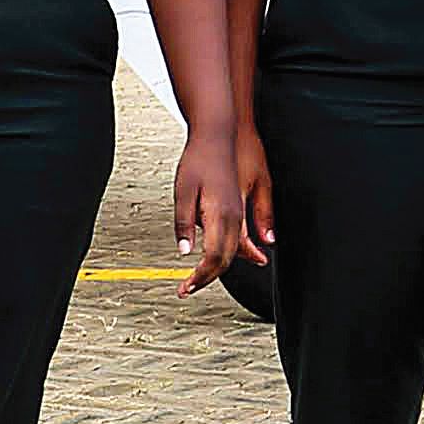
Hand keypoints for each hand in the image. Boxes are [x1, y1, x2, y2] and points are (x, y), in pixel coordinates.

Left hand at [168, 128, 248, 290]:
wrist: (219, 135)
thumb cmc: (199, 159)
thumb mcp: (182, 192)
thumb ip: (184, 223)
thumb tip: (185, 252)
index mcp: (222, 215)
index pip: (215, 259)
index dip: (201, 277)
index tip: (185, 288)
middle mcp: (236, 217)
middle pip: (226, 259)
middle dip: (207, 277)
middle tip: (187, 288)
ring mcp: (240, 211)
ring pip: (234, 250)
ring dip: (218, 267)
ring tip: (199, 280)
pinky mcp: (239, 206)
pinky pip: (238, 237)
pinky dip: (230, 253)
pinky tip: (217, 257)